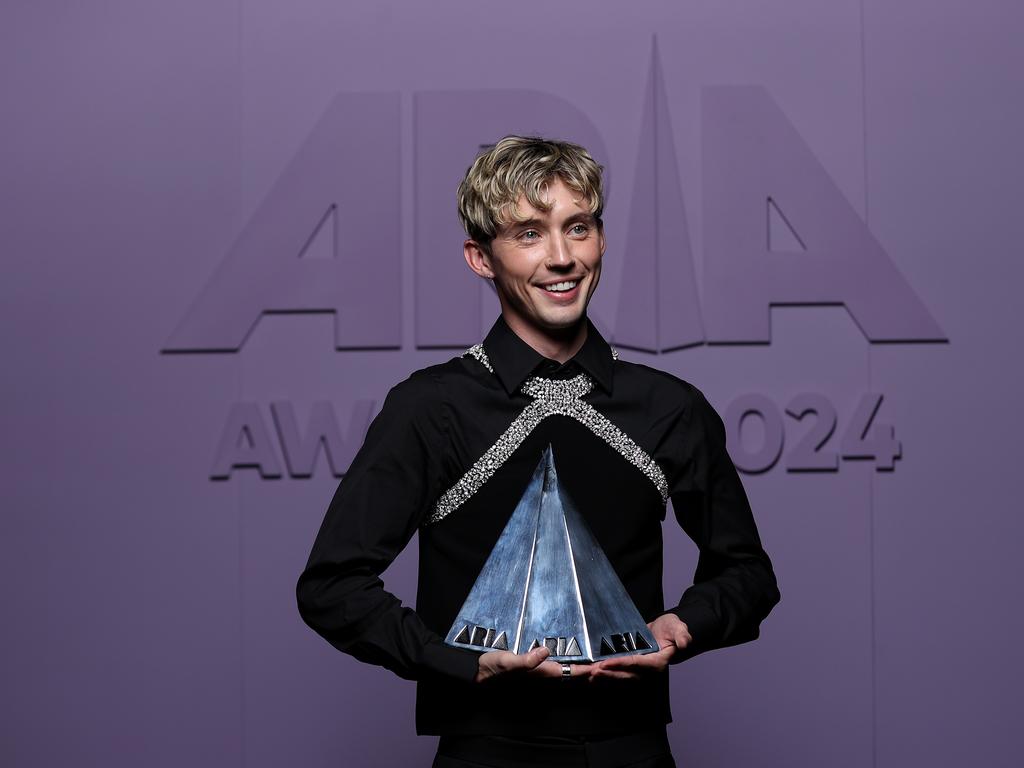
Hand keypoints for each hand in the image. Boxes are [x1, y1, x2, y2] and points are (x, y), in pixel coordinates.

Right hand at [475, 646, 593, 683]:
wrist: (478, 673)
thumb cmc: (493, 669)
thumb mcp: (508, 661)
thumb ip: (527, 659)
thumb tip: (546, 651)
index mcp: (542, 673)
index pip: (571, 672)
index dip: (588, 670)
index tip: (604, 666)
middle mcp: (544, 673)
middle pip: (572, 673)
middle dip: (590, 669)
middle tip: (607, 662)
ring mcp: (539, 671)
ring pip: (566, 669)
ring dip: (581, 666)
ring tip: (596, 659)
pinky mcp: (534, 667)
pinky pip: (557, 665)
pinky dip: (569, 661)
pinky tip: (572, 655)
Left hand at [588, 613, 691, 681]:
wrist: (666, 632)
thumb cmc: (672, 629)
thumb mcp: (678, 628)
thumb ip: (682, 635)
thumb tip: (684, 643)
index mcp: (657, 663)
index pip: (637, 665)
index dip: (621, 664)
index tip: (606, 663)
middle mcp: (647, 671)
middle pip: (625, 675)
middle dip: (608, 674)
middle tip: (592, 672)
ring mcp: (638, 671)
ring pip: (619, 678)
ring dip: (604, 678)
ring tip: (588, 674)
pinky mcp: (630, 669)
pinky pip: (616, 674)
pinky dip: (604, 675)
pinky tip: (591, 674)